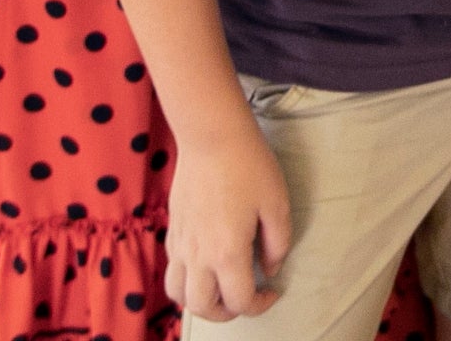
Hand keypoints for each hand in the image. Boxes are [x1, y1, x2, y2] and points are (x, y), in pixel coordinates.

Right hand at [164, 124, 293, 321]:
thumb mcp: (277, 205)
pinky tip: (207, 261)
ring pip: (178, 293)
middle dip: (225, 313)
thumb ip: (277, 245)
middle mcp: (199, 255)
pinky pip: (173, 268)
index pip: (240, 301)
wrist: (212, 136)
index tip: (271, 292)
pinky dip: (187, 277)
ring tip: (220, 288)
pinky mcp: (172, 229)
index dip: (260, 305)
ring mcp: (181, 243)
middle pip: (202, 308)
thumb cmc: (249, 166)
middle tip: (244, 298)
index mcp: (228, 253)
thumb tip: (269, 269)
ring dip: (199, 301)